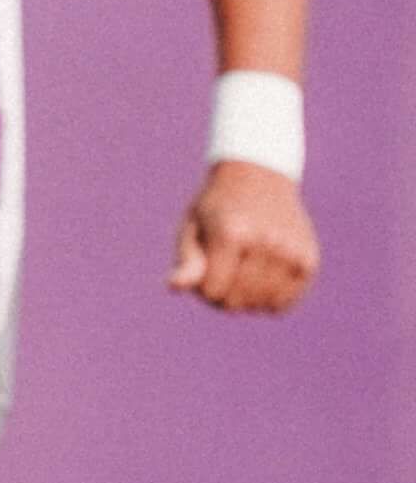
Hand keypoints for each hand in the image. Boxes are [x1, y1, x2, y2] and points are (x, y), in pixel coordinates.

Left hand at [167, 160, 316, 314]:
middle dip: (221, 294)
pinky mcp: (308, 260)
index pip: (212, 292)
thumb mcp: (192, 227)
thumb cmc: (217, 208)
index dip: (202, 287)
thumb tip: (174, 287)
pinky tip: (262, 280)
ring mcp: (291, 252)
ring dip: (246, 299)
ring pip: (260, 306)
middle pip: (235, 302)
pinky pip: (284, 303)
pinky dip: (269, 300)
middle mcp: (267, 243)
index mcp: (233, 234)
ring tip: (242, 273)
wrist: (259, 177)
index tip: (204, 269)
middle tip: (222, 270)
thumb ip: (187, 261)